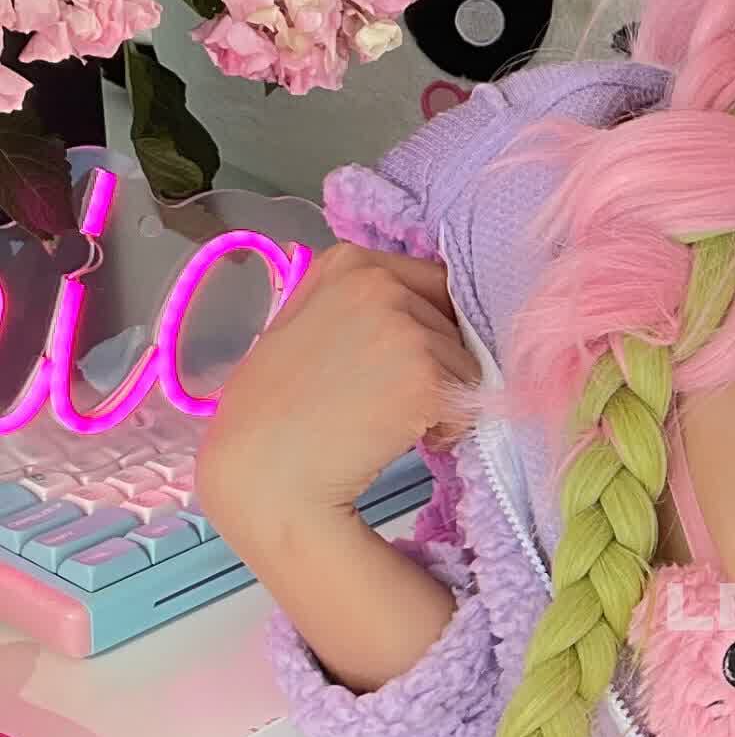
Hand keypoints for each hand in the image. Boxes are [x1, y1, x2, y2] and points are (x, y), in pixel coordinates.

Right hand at [194, 242, 483, 543]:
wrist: (262, 473)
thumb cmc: (269, 411)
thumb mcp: (303, 326)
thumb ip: (358, 306)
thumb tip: (418, 309)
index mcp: (348, 262)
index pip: (435, 285)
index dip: (431, 328)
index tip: (402, 364)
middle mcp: (380, 283)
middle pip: (454, 324)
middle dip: (437, 364)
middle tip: (384, 401)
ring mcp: (405, 328)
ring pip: (468, 364)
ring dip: (442, 399)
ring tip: (386, 422)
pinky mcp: (427, 376)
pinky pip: (470, 403)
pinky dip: (447, 429)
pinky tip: (397, 438)